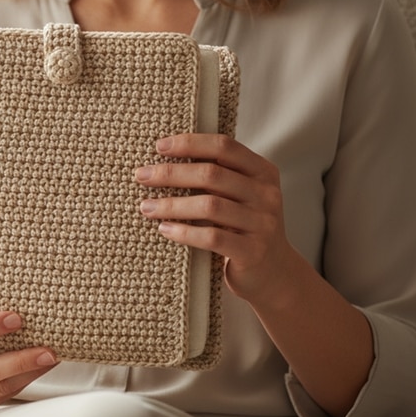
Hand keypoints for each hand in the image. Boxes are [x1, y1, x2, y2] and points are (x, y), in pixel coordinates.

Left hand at [134, 133, 297, 303]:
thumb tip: (162, 157)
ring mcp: (262, 223)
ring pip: (209, 206)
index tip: (158, 146)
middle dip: (171, 173)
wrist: (274, 273)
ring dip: (171, 204)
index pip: (224, 147)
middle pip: (212, 174)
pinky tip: (164, 229)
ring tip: (145, 207)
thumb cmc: (244, 226)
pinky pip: (212, 237)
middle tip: (141, 176)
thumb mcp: (239, 194)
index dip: (190, 143)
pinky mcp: (252, 251)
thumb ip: (216, 175)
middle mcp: (266, 194)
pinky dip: (184, 232)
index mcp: (263, 172)